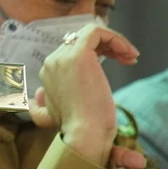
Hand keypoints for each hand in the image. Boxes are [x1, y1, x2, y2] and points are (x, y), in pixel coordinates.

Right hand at [29, 21, 138, 165]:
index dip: (98, 54)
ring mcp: (63, 56)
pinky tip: (129, 52)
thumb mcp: (58, 114)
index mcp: (49, 73)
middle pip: (81, 40)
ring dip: (114, 41)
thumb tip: (36, 96)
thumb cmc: (81, 130)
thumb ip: (42, 105)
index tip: (118, 64)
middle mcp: (52, 61)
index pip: (73, 51)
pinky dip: (114, 37)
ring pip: (89, 33)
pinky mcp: (78, 54)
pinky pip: (96, 31)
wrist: (85, 137)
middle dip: (108, 46)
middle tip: (128, 58)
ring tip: (131, 56)